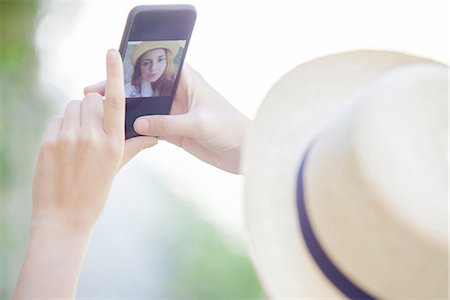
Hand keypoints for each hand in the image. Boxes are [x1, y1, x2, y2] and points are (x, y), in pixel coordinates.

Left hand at [32, 49, 156, 231]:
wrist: (64, 218)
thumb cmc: (95, 192)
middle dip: (93, 106)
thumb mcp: (116, 168)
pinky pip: (57, 119)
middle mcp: (90, 136)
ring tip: (78, 138)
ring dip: (77, 115)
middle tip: (93, 128)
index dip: (114, 74)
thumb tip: (154, 136)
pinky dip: (62, 126)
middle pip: (91, 99)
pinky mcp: (48, 141)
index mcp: (112, 142)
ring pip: (73, 106)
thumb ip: (134, 146)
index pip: (114, 100)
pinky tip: (64, 146)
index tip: (111, 52)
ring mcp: (67, 138)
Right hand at [84, 65, 251, 173]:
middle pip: (145, 88)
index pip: (155, 67)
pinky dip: (136, 130)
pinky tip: (118, 132)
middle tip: (95, 93)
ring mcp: (175, 114)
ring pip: (144, 109)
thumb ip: (169, 123)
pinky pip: (150, 128)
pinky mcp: (175, 132)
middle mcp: (179, 94)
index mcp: (188, 80)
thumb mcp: (199, 123)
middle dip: (122, 90)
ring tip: (100, 113)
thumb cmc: (231, 128)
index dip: (133, 67)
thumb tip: (138, 123)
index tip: (110, 69)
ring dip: (127, 111)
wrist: (245, 153)